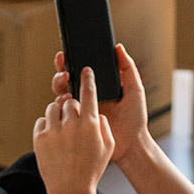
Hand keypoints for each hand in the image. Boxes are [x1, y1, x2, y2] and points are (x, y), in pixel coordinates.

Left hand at [34, 67, 115, 193]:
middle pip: (69, 101)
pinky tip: (53, 138)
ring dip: (57, 115)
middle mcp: (72, 123)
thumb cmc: (91, 169)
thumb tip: (95, 114)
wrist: (71, 190)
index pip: (89, 92)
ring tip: (62, 131)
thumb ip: (103, 126)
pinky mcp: (40, 137)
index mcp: (90, 123)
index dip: (87, 79)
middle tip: (73, 123)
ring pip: (53, 108)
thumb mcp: (108, 148)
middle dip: (71, 108)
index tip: (85, 70)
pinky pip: (41, 121)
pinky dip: (46, 126)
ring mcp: (54, 129)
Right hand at [51, 45, 151, 163]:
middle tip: (64, 66)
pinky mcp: (75, 122)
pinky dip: (59, 102)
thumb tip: (119, 48)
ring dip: (59, 83)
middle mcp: (87, 96)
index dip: (72, 60)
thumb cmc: (135, 119)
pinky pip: (62, 110)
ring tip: (66, 80)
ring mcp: (80, 109)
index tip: (66, 53)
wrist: (131, 145)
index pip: (82, 70)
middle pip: (67, 78)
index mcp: (99, 86)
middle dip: (61, 69)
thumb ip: (128, 68)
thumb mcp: (134, 89)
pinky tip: (66, 98)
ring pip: (61, 92)